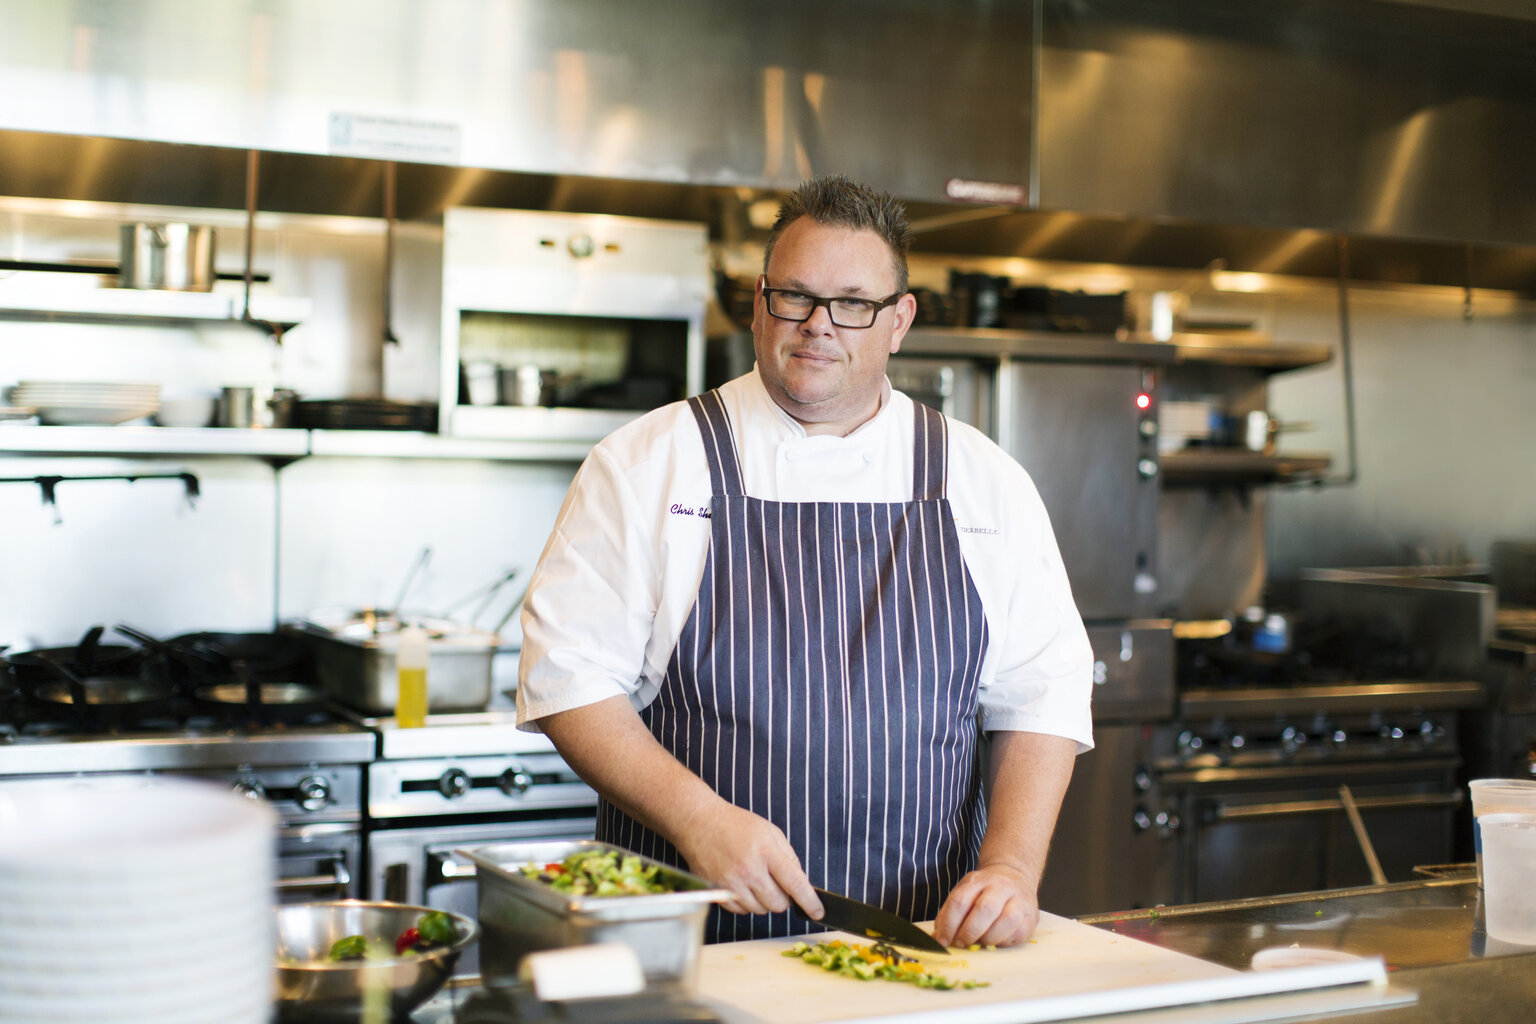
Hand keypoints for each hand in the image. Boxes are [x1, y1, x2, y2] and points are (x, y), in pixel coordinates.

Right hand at [672, 800, 822, 918]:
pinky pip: (742, 911)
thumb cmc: (736, 825)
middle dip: (783, 898)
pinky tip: (741, 883)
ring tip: (755, 878)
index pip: (795, 884)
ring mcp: (731, 883)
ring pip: (761, 910)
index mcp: (766, 851)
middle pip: (778, 904)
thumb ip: (789, 857)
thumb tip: (801, 884)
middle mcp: (749, 870)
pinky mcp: (717, 892)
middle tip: (775, 882)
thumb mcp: (770, 831)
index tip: (818, 911)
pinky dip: (746, 903)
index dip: (809, 901)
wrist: (699, 823)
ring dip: (764, 900)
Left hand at [932, 863, 1038, 947]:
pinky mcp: (1030, 917)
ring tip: (979, 942)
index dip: (949, 924)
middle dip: (969, 932)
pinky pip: (1017, 934)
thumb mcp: (964, 893)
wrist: (1014, 878)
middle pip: (985, 909)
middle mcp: (1000, 887)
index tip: (943, 941)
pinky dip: (1003, 942)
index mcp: (977, 880)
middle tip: (961, 943)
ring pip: (1006, 921)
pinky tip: (995, 940)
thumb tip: (937, 938)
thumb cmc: (984, 892)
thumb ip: (949, 914)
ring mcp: (1018, 900)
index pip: (960, 901)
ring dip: (988, 939)